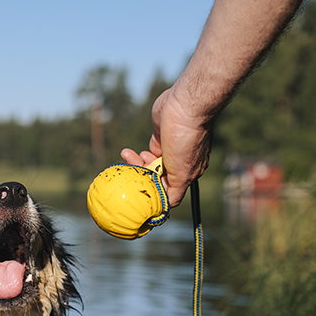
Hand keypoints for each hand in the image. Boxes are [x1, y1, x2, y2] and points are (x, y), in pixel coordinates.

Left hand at [121, 87, 211, 206]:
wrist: (185, 106)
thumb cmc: (186, 139)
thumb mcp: (182, 173)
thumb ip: (175, 192)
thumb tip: (167, 209)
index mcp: (188, 174)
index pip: (168, 192)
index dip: (154, 194)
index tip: (139, 194)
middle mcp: (179, 164)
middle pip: (156, 179)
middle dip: (142, 178)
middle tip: (130, 174)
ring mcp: (169, 150)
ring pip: (149, 166)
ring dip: (137, 165)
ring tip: (128, 157)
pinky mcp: (160, 137)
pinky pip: (146, 152)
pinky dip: (136, 155)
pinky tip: (128, 152)